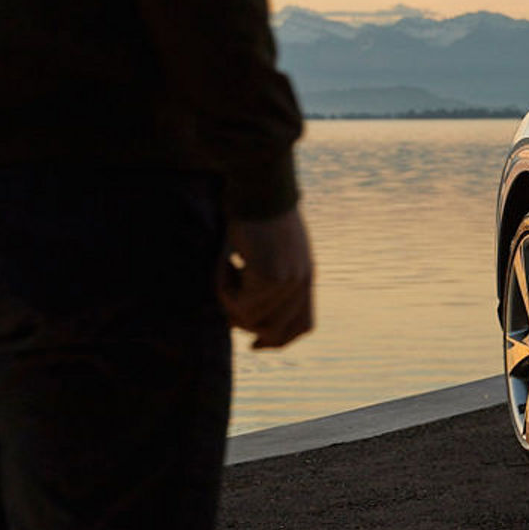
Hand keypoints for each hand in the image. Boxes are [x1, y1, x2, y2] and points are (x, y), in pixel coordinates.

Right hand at [220, 207, 314, 348]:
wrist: (258, 184)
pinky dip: (222, 286)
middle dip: (243, 321)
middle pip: (275, 332)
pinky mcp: (270, 278)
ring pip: (251, 320)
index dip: (278, 341)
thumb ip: (260, 279)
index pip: (302, 324)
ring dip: (229, 300)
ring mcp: (289, 282)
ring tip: (224, 266)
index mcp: (305, 275)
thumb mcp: (264, 248)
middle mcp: (302, 282)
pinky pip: (238, 304)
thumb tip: (240, 316)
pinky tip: (223, 259)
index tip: (253, 345)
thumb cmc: (255, 208)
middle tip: (223, 291)